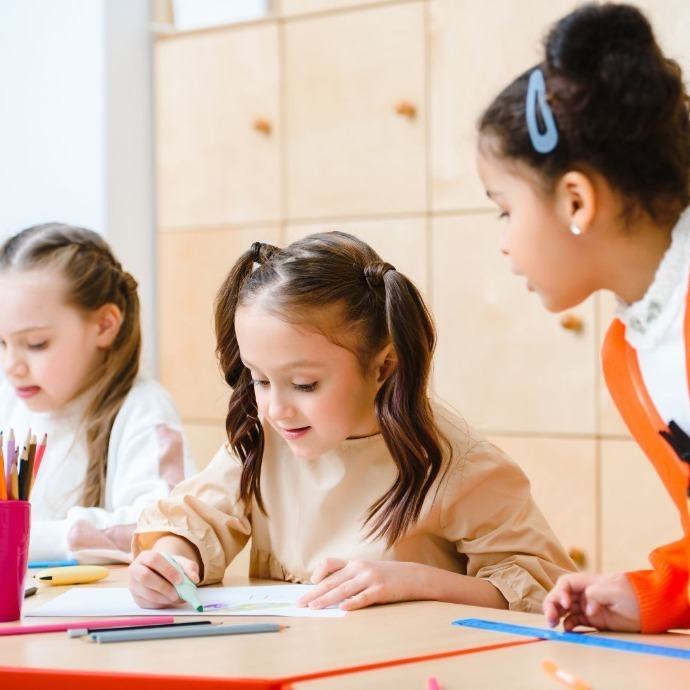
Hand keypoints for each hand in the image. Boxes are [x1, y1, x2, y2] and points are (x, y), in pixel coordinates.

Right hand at [128, 550, 199, 608]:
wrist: (160, 572)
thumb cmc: (171, 566)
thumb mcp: (182, 563)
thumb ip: (189, 568)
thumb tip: (194, 579)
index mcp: (145, 556)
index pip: (154, 560)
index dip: (167, 570)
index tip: (180, 579)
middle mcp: (135, 569)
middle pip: (145, 577)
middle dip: (163, 587)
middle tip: (177, 594)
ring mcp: (133, 585)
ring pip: (146, 593)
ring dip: (163, 598)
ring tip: (176, 598)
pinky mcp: (136, 598)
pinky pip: (146, 603)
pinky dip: (160, 604)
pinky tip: (169, 601)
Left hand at [297, 558, 422, 610]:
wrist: (413, 576)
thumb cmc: (386, 575)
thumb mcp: (366, 570)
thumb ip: (349, 576)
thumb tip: (328, 589)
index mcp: (354, 563)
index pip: (330, 562)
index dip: (318, 572)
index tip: (311, 583)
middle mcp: (359, 568)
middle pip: (332, 581)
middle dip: (314, 593)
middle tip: (300, 603)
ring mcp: (370, 579)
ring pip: (343, 590)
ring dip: (326, 599)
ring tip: (314, 607)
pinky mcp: (381, 590)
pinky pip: (363, 598)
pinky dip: (352, 603)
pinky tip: (342, 608)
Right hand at [543, 572, 640, 631]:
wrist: (651, 608)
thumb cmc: (634, 593)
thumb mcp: (615, 590)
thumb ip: (597, 595)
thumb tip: (587, 610)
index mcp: (588, 582)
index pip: (566, 583)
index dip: (560, 592)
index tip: (565, 604)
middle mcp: (584, 593)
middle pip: (561, 596)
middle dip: (552, 604)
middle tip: (550, 617)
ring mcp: (588, 607)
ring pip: (565, 609)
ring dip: (556, 615)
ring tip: (553, 624)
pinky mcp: (594, 620)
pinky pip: (575, 621)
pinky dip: (569, 625)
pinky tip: (567, 630)